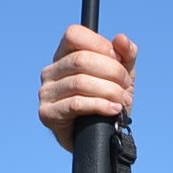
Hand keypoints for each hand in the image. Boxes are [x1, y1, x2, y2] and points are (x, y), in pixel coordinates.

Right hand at [37, 26, 137, 149]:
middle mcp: (50, 71)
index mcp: (63, 55)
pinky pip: (76, 103)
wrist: (102, 138)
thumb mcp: (122, 75)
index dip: (99, 44)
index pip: (74, 34)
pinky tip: (114, 109)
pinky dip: (100, 105)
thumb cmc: (108, 101)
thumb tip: (121, 39)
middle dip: (112, 71)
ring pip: (80, 82)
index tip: (118, 59)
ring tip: (123, 100)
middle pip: (81, 60)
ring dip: (109, 91)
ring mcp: (46, 92)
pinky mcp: (47, 113)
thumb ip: (125, 55)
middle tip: (126, 85)